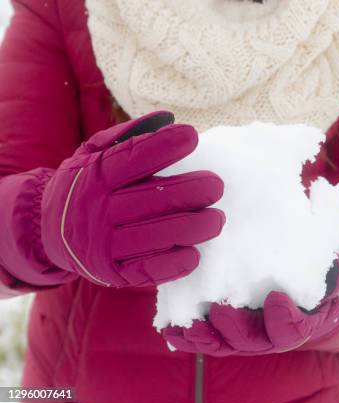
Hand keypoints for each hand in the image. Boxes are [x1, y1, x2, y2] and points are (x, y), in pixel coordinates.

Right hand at [40, 111, 224, 287]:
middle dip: (192, 191)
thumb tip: (168, 118)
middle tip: (217, 186)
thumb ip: (127, 136)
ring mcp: (103, 244)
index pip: (133, 158)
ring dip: (194, 227)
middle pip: (154, 199)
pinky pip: (149, 269)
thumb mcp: (92, 155)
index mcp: (95, 176)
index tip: (192, 136)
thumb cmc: (84, 186)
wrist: (46, 232)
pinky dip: (176, 262)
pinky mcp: (112, 272)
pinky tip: (195, 252)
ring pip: (157, 235)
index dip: (165, 146)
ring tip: (217, 219)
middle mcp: (97, 209)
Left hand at [163, 258, 338, 355]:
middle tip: (219, 308)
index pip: (294, 329)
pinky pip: (206, 338)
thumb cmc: (317, 277)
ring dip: (204, 336)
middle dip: (235, 328)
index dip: (285, 318)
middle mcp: (271, 334)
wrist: (302, 290)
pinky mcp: (224, 329)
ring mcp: (246, 334)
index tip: (277, 298)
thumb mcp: (332, 270)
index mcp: (301, 321)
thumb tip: (336, 258)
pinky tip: (172, 328)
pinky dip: (188, 336)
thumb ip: (334, 267)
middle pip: (253, 341)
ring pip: (224, 343)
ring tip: (187, 325)